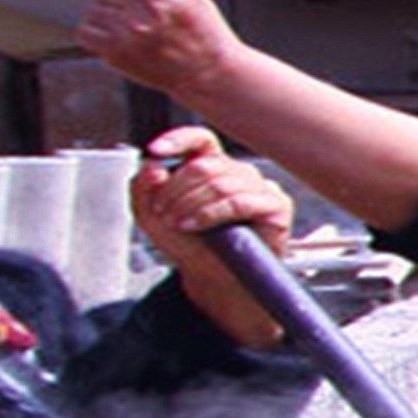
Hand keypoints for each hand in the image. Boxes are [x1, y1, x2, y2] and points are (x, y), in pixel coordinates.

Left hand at [78, 0, 242, 96]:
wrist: (209, 72)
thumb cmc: (199, 30)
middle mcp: (147, 12)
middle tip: (142, 13)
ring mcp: (130, 35)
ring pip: (93, 8)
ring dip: (106, 15)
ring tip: (133, 28)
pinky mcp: (117, 54)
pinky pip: (85, 31)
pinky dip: (95, 33)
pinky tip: (118, 38)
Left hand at [127, 126, 295, 346]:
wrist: (211, 278)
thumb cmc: (190, 245)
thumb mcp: (151, 215)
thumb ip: (143, 187)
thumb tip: (153, 166)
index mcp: (210, 167)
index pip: (200, 139)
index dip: (179, 139)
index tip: (157, 151)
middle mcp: (236, 173)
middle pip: (204, 165)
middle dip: (175, 189)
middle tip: (162, 211)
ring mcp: (258, 187)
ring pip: (220, 182)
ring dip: (190, 204)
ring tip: (177, 222)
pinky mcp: (274, 206)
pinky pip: (240, 201)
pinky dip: (210, 213)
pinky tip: (195, 224)